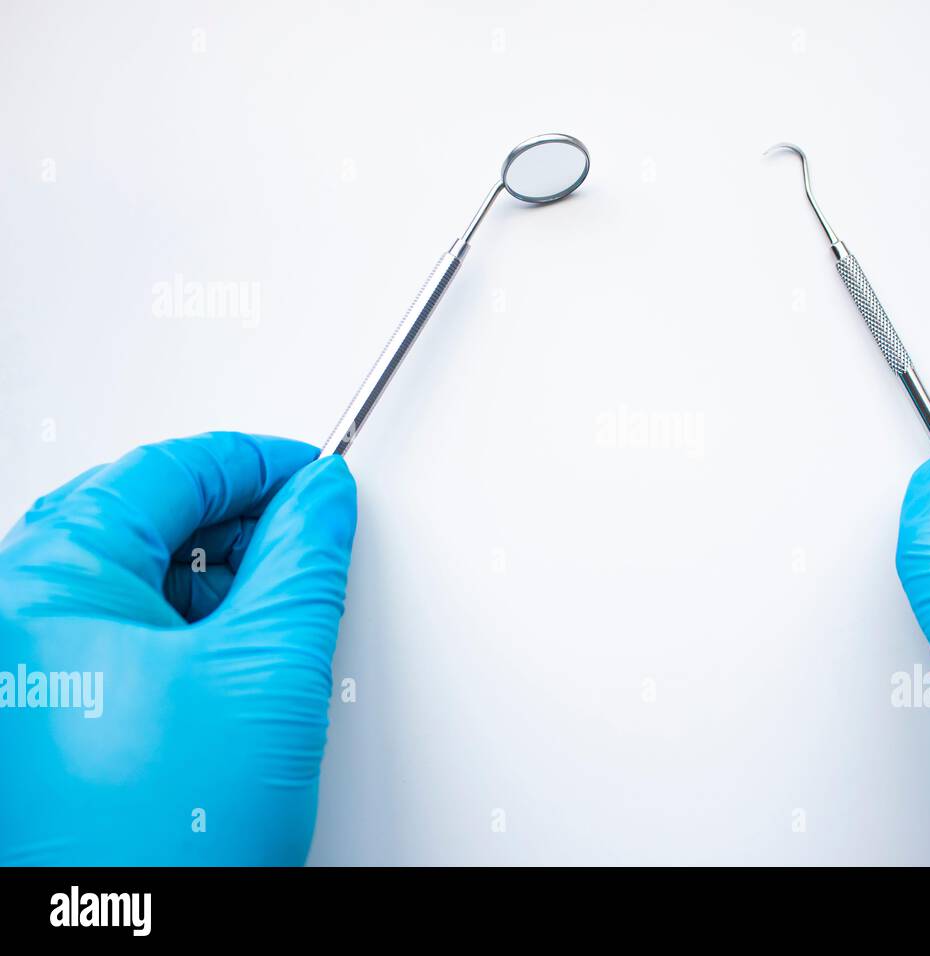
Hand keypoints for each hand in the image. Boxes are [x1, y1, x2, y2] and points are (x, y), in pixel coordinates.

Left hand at [0, 433, 355, 864]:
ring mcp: (20, 672)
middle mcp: (10, 622)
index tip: (311, 472)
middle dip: (229, 519)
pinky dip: (181, 628)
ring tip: (272, 604)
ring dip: (207, 577)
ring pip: (126, 579)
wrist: (130, 942)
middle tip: (298, 529)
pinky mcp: (41, 714)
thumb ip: (303, 564)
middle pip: (135, 518)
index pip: (162, 474)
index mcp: (38, 588)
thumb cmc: (160, 846)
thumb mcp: (266, 674)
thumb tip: (321, 500)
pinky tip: (232, 654)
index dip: (254, 463)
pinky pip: (115, 634)